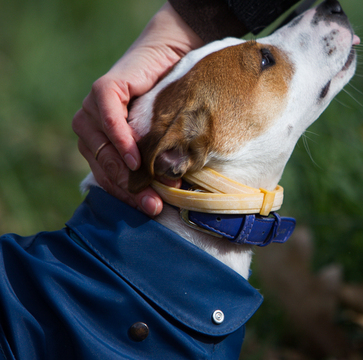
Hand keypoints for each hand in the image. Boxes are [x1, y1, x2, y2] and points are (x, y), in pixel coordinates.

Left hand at [72, 2, 203, 215]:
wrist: (175, 58)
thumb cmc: (172, 102)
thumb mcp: (160, 139)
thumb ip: (150, 162)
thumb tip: (158, 200)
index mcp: (100, 143)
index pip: (107, 178)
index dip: (128, 196)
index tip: (152, 209)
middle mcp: (91, 127)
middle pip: (103, 167)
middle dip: (130, 189)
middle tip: (155, 204)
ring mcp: (92, 108)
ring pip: (101, 147)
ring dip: (126, 169)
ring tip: (151, 183)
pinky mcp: (103, 90)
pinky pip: (106, 118)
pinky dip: (120, 139)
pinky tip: (137, 156)